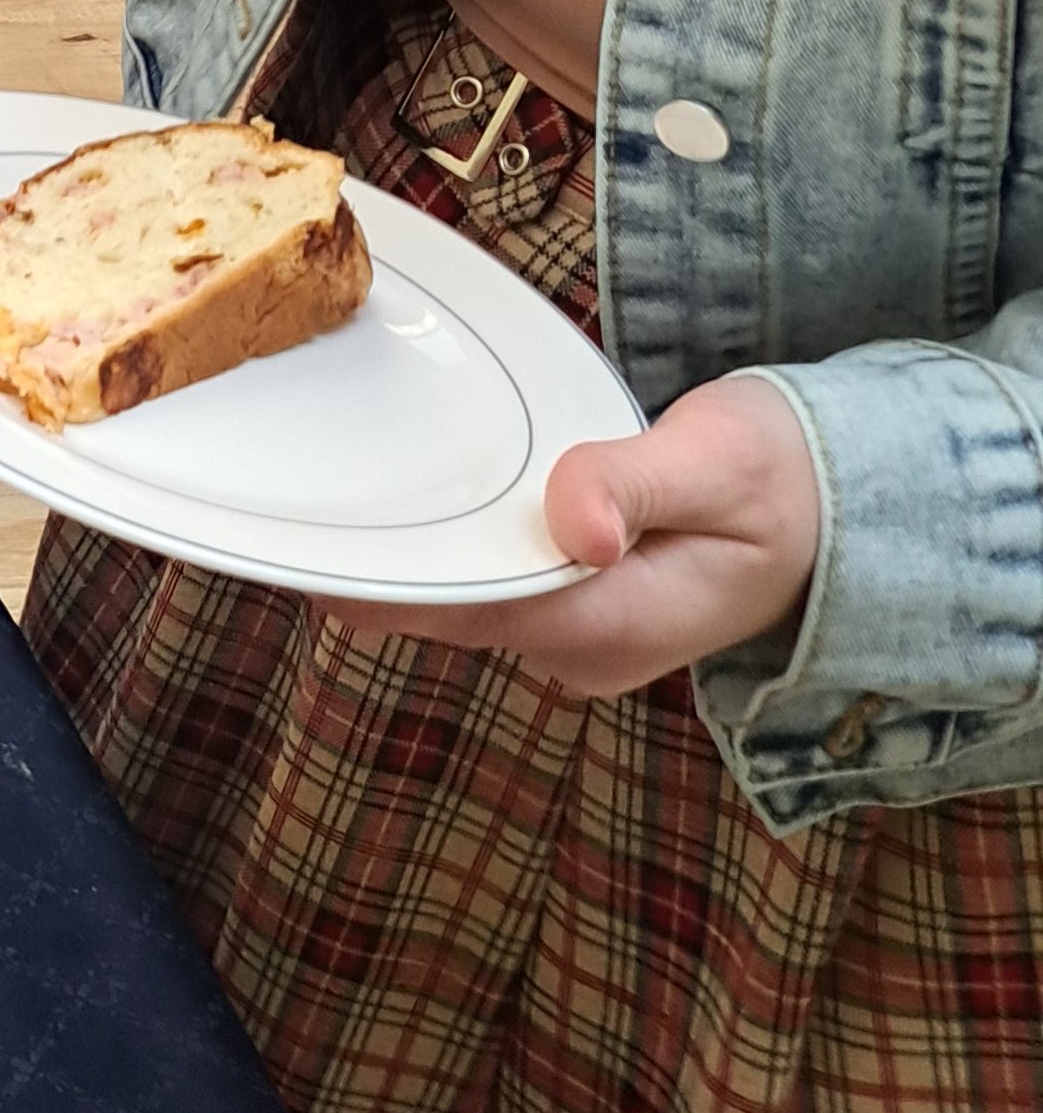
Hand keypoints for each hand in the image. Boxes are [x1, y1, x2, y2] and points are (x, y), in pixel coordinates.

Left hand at [319, 368, 822, 695]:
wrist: (842, 509)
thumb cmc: (784, 477)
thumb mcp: (723, 464)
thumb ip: (638, 484)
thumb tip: (574, 522)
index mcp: (611, 624)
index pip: (467, 610)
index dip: (380, 588)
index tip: (299, 563)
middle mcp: (581, 648)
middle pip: (447, 610)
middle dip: (369, 570)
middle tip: (270, 515)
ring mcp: (575, 636)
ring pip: (460, 600)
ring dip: (397, 560)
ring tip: (305, 509)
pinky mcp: (573, 609)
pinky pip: (485, 586)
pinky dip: (439, 550)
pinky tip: (386, 511)